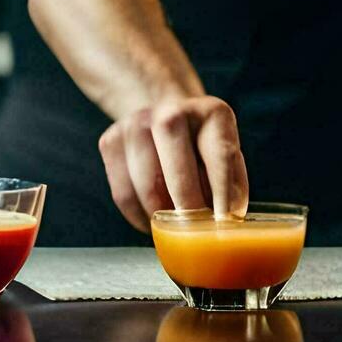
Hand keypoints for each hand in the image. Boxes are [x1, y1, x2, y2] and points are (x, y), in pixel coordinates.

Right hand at [97, 95, 249, 232]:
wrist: (165, 118)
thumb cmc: (202, 149)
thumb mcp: (226, 159)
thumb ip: (230, 187)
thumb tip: (224, 221)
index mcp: (211, 112)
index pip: (220, 154)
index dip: (223, 192)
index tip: (223, 221)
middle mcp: (171, 111)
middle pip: (177, 166)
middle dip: (187, 205)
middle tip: (194, 230)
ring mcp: (136, 123)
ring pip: (146, 185)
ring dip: (161, 215)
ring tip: (174, 228)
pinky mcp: (111, 141)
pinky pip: (124, 194)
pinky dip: (139, 217)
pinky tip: (152, 221)